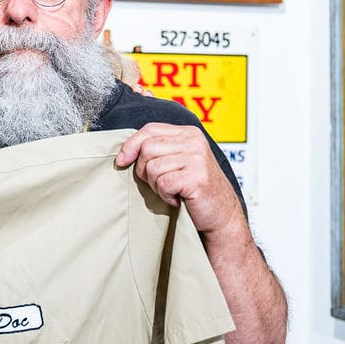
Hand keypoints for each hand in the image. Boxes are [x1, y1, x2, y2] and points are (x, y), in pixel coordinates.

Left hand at [116, 122, 238, 233]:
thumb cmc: (195, 189)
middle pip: (147, 148)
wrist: (222, 214)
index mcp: (188, 133)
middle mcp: (194, 141)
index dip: (131, 145)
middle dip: (144, 170)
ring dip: (157, 185)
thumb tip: (123, 155)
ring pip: (152, 167)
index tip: (122, 161)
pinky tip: (178, 198)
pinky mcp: (196, 177)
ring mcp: (197, 158)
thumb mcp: (178, 161)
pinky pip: (163, 184)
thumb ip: (158, 150)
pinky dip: (166, 195)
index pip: (149, 129)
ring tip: (173, 190)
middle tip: (161, 183)